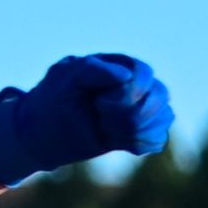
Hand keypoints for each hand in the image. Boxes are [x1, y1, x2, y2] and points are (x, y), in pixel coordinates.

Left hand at [0, 53, 173, 186]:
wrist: (42, 133)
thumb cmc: (52, 99)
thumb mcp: (64, 78)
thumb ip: (92, 69)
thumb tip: (126, 75)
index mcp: (118, 64)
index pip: (143, 74)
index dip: (127, 94)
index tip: (98, 104)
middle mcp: (136, 83)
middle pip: (160, 96)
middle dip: (130, 114)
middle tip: (100, 117)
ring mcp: (141, 108)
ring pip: (164, 117)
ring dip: (133, 130)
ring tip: (105, 128)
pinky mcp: (140, 132)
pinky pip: (158, 139)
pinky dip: (138, 144)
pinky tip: (114, 140)